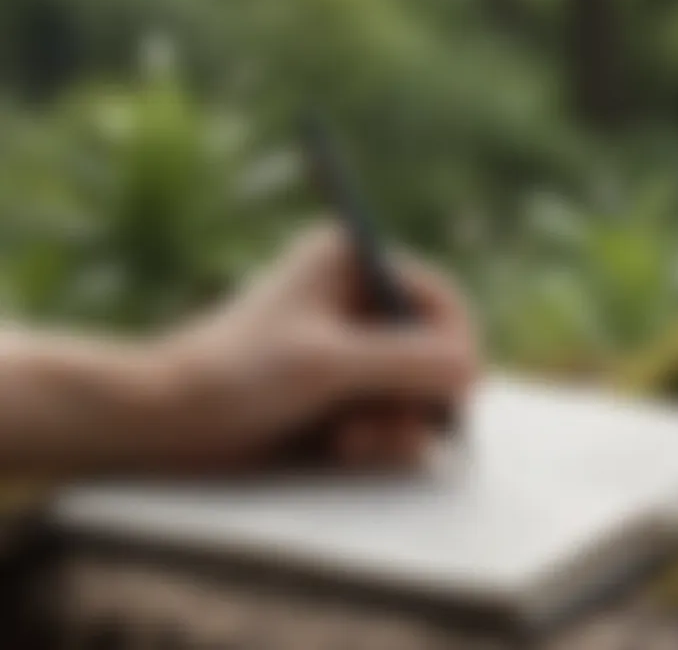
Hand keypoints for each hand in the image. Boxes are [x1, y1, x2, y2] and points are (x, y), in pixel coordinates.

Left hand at [158, 226, 477, 472]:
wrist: (173, 421)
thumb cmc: (238, 375)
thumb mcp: (327, 364)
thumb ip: (407, 361)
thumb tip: (472, 367)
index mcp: (352, 262)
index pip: (438, 297)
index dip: (455, 342)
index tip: (458, 389)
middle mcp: (358, 301)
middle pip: (434, 348)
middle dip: (414, 394)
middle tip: (382, 421)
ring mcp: (353, 350)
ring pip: (418, 390)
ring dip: (395, 422)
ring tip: (349, 438)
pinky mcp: (344, 391)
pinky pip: (394, 416)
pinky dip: (379, 438)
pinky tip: (341, 445)